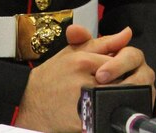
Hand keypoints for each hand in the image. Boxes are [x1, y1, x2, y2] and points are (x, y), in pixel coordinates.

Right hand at [13, 26, 154, 131]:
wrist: (28, 101)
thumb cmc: (52, 76)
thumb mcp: (74, 52)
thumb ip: (103, 42)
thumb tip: (127, 33)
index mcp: (82, 61)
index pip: (118, 61)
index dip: (120, 67)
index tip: (113, 71)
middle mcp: (83, 81)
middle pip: (119, 82)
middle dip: (121, 84)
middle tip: (113, 86)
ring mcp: (82, 103)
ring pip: (115, 99)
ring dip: (116, 99)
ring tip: (107, 97)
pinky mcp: (82, 122)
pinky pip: (104, 116)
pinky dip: (106, 113)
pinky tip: (100, 109)